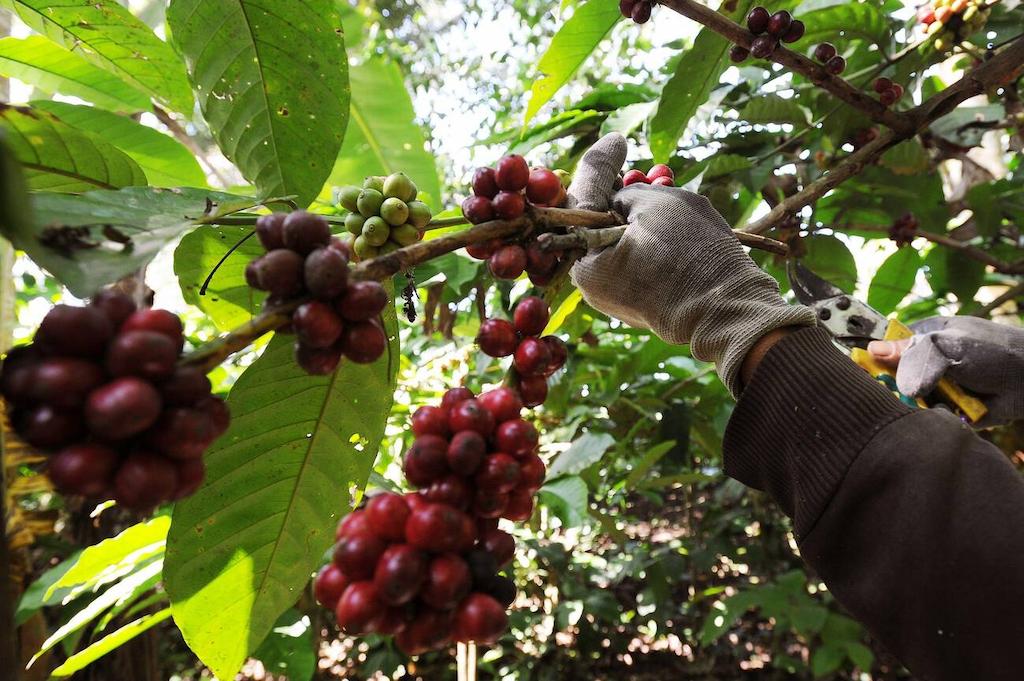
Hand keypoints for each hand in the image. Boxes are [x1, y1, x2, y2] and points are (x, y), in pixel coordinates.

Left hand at [567, 134, 815, 395]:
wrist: (727, 311)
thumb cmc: (690, 254)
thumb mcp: (659, 204)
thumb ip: (630, 192)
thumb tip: (621, 197)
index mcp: (584, 259)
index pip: (583, 199)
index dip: (601, 164)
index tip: (617, 140)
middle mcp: (590, 282)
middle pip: (598, 222)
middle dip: (619, 191)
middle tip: (637, 167)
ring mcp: (613, 297)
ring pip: (618, 241)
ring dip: (636, 214)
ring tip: (663, 190)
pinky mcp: (638, 303)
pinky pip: (634, 260)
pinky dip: (646, 238)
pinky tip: (670, 221)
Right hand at [868, 316, 1023, 426]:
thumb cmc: (996, 352)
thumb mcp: (949, 345)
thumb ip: (911, 352)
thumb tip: (872, 352)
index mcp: (921, 342)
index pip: (883, 350)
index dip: (869, 359)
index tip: (856, 368)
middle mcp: (923, 366)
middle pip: (889, 379)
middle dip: (886, 387)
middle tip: (888, 390)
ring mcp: (932, 391)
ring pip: (903, 402)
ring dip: (908, 406)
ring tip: (920, 404)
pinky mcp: (943, 414)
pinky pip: (923, 420)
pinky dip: (926, 421)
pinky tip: (933, 417)